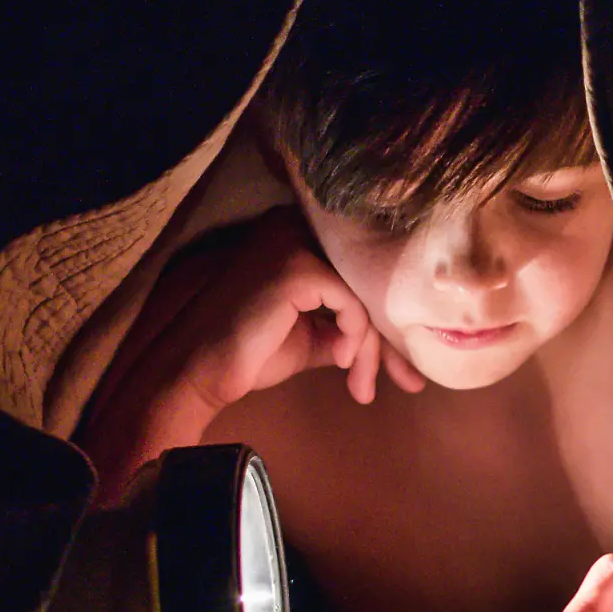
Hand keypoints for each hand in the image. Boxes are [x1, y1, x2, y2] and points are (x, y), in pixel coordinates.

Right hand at [80, 208, 423, 502]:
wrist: (200, 372)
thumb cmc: (250, 353)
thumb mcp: (313, 335)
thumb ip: (348, 325)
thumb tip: (391, 337)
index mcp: (298, 234)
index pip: (358, 273)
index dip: (386, 321)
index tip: (406, 369)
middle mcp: (296, 226)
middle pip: (367, 281)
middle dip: (391, 337)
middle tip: (412, 382)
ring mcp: (295, 242)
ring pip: (364, 295)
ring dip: (372, 347)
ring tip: (364, 386)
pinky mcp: (298, 268)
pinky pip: (352, 304)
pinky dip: (356, 337)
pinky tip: (343, 361)